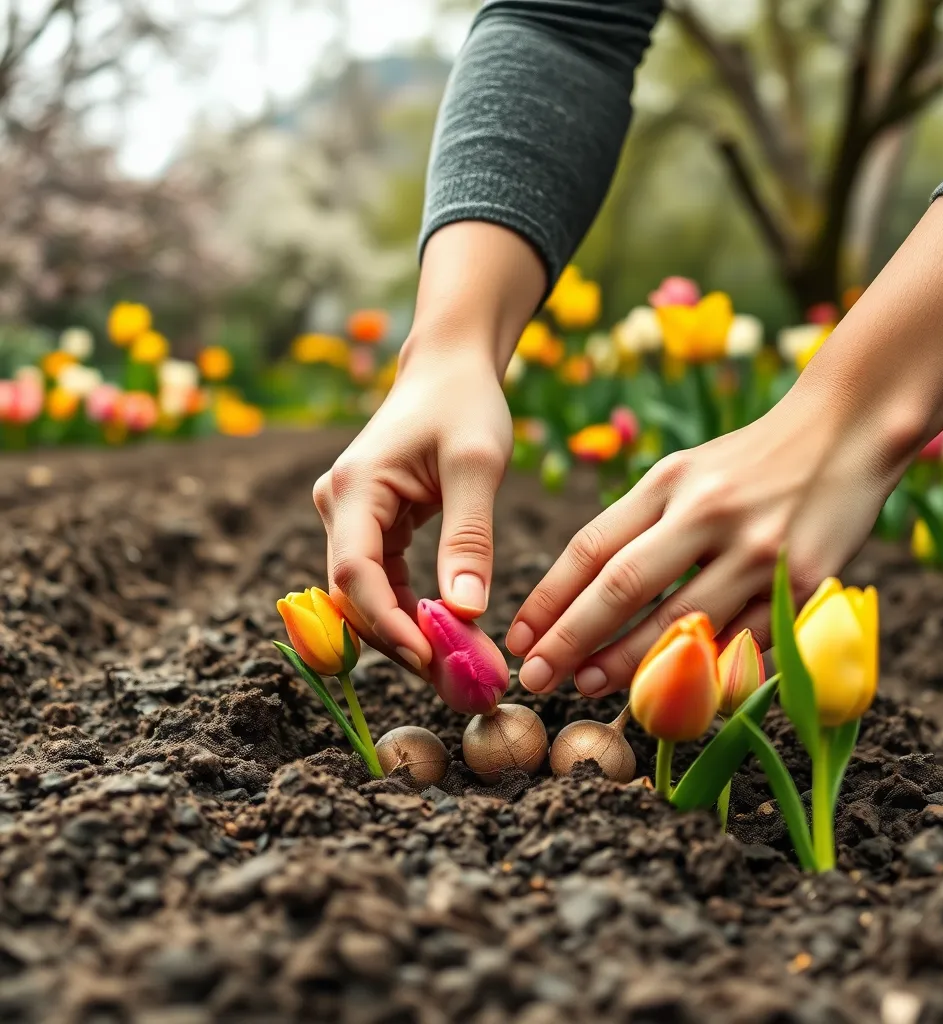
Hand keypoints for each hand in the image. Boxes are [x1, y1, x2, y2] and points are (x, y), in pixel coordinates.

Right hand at [314, 346, 511, 675]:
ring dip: (404, 631)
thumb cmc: (465, 405)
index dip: (387, 626)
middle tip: (453, 680)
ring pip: (366, 594)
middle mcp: (339, 505)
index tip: (431, 660)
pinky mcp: (371, 525)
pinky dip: (409, 609)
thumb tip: (465, 611)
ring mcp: (351, 516)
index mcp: (355, 487)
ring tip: (455, 666)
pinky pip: (381, 580)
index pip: (354, 574)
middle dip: (398, 640)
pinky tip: (444, 632)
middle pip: (354, 594)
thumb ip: (469, 536)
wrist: (451, 370)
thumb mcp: (476, 465)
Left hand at [506, 378, 907, 697]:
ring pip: (679, 623)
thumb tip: (582, 593)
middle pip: (622, 587)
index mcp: (669, 481)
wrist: (845, 432)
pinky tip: (671, 687)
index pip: (591, 548)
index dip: (548, 598)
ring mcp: (759, 549)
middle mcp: (707, 512)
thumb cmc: (748, 461)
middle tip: (536, 676)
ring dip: (627, 662)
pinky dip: (702, 666)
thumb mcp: (683, 471)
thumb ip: (637, 522)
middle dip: (570, 638)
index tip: (519, 637)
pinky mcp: (806, 580)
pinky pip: (743, 638)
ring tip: (588, 684)